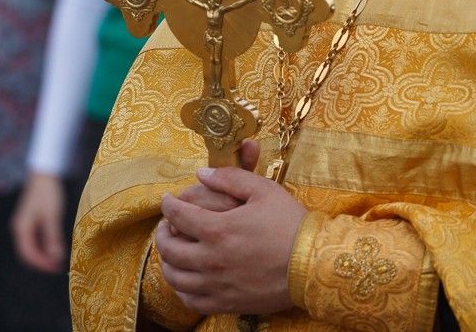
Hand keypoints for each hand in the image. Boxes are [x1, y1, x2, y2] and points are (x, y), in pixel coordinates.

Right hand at [12, 172, 67, 272]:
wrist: (44, 175)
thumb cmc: (48, 194)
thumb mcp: (52, 217)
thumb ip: (52, 238)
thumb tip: (56, 258)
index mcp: (22, 229)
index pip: (28, 254)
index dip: (42, 264)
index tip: (56, 268)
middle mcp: (19, 229)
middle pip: (27, 253)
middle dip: (42, 262)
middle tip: (58, 268)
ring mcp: (23, 225)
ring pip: (31, 247)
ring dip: (43, 255)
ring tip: (57, 260)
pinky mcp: (30, 221)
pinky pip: (34, 240)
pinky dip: (43, 246)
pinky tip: (54, 248)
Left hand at [154, 143, 304, 315]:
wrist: (313, 263)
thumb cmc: (289, 223)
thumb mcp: (263, 190)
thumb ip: (230, 178)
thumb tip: (201, 174)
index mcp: (217, 229)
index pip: (177, 215)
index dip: (168, 204)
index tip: (168, 200)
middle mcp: (210, 259)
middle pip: (169, 248)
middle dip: (162, 233)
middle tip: (166, 225)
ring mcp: (216, 285)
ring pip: (175, 277)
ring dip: (166, 262)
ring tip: (171, 252)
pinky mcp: (226, 303)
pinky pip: (191, 300)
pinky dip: (181, 289)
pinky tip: (185, 280)